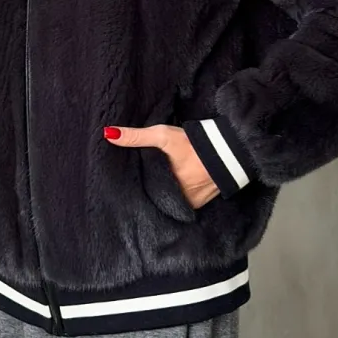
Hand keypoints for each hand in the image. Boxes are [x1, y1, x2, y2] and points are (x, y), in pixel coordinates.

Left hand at [104, 124, 219, 208]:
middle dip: (148, 190)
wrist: (229, 151)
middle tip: (141, 181)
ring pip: (169, 201)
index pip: (141, 191)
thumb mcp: (163, 136)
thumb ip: (136, 136)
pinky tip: (177, 185)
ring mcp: (188, 204)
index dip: (134, 186)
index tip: (125, 182)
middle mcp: (174, 201)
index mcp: (162, 188)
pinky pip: (184, 202)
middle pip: (155, 197)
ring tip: (156, 183)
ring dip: (164, 194)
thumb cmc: (193, 144)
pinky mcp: (200, 203)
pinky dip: (180, 195)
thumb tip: (108, 134)